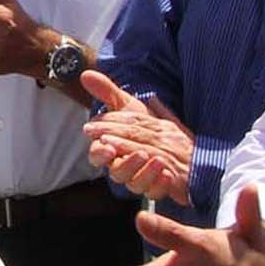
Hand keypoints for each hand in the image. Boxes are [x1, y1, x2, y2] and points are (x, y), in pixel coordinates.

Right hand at [82, 71, 196, 200]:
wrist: (178, 143)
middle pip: (116, 173)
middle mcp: (123, 166)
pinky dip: (161, 184)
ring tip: (159, 161)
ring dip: (145, 173)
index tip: (107, 146)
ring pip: (135, 185)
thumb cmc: (146, 126)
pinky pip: (155, 191)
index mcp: (112, 150)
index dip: (100, 153)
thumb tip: (86, 74)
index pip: (98, 155)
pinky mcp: (157, 187)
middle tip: (140, 153)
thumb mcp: (130, 107)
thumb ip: (107, 92)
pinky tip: (168, 174)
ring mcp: (139, 179)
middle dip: (127, 164)